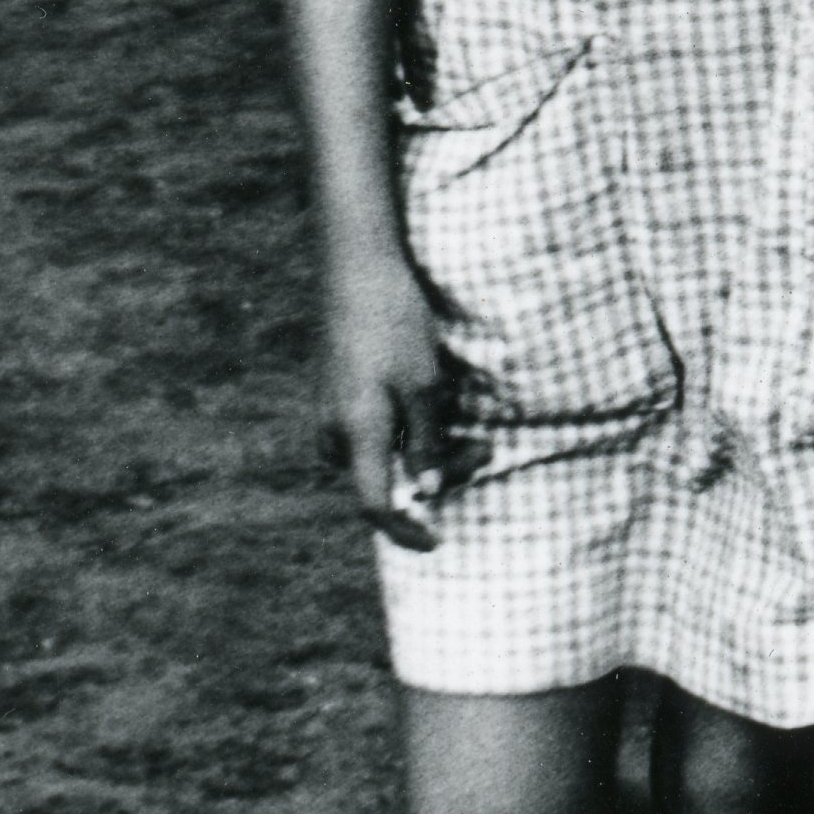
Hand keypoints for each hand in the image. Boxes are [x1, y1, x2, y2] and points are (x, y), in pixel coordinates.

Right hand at [318, 244, 456, 550]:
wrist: (355, 271)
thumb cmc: (394, 324)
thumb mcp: (423, 383)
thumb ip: (424, 440)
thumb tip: (424, 490)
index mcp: (356, 432)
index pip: (374, 505)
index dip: (403, 531)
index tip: (435, 542)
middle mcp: (335, 432)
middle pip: (385, 481)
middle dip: (436, 475)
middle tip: (485, 449)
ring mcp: (329, 415)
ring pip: (380, 458)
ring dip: (424, 453)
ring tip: (470, 429)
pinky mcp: (335, 398)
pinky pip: (371, 435)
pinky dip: (405, 435)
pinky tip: (434, 412)